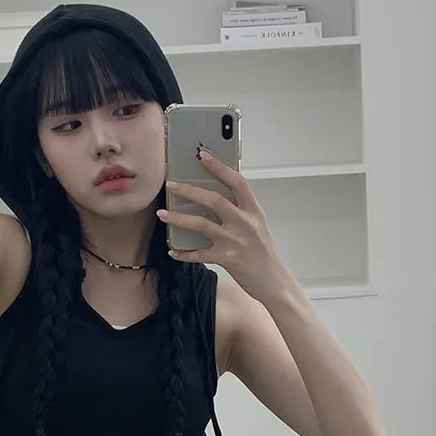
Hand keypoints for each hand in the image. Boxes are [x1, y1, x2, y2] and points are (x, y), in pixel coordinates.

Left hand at [157, 143, 288, 307]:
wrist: (272, 280)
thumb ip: (240, 208)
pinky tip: (173, 250)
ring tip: (162, 214)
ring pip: (201, 224)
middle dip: (190, 190)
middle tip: (172, 185)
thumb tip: (215, 193)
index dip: (219, 166)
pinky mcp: (226, 259)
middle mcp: (244, 223)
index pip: (237, 181)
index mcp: (253, 210)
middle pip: (214, 200)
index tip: (203, 155)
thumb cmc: (263, 251)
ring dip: (178, 219)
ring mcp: (234, 241)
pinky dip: (184, 253)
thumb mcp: (257, 224)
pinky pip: (199, 254)